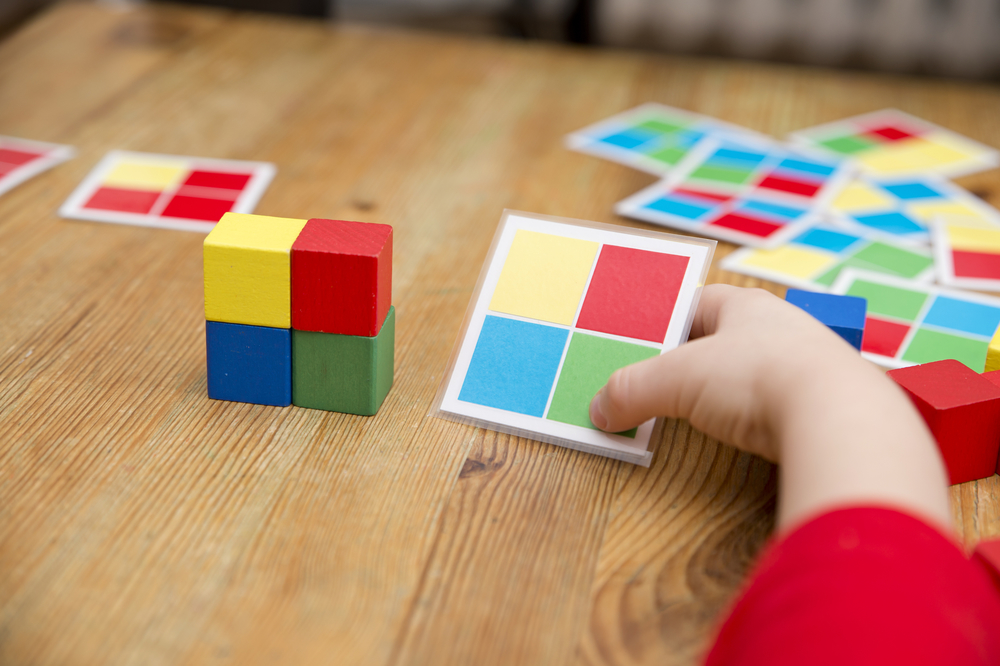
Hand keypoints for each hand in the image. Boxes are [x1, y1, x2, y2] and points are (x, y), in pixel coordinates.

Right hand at [589, 284, 951, 532]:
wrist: (838, 418)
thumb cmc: (757, 377)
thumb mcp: (677, 380)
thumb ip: (633, 390)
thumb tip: (600, 409)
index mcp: (746, 306)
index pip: (696, 302)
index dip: (664, 319)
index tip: (639, 340)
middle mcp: (781, 328)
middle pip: (723, 338)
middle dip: (691, 358)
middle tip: (656, 379)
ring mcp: (807, 366)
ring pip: (753, 371)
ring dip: (724, 389)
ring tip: (692, 410)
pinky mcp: (823, 405)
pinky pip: (776, 405)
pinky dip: (752, 416)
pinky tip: (737, 431)